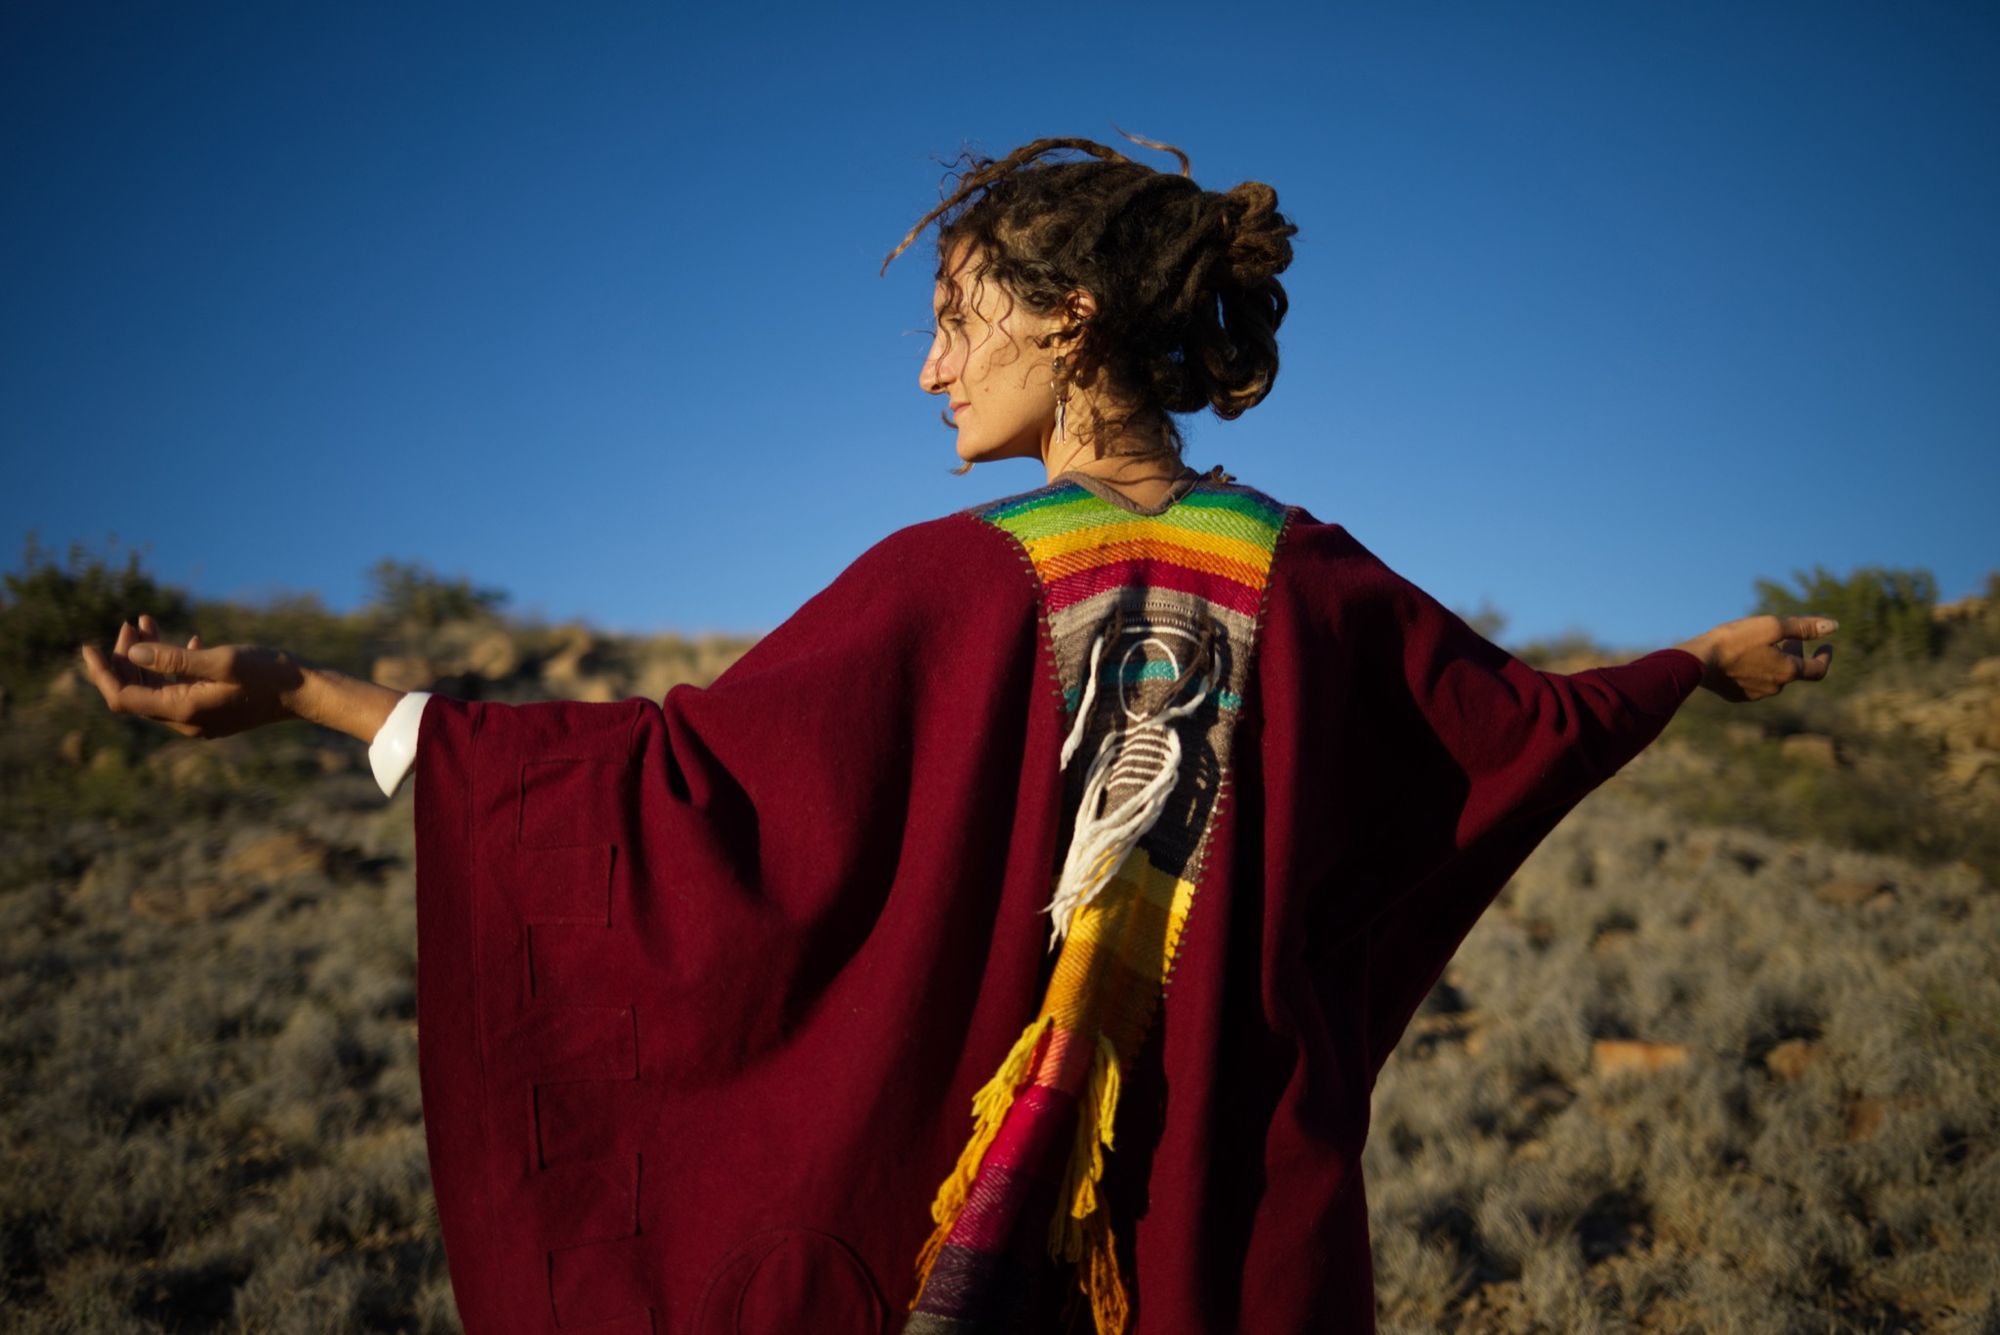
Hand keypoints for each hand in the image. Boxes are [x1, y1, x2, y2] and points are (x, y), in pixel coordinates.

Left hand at [78, 613, 305, 738]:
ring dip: (148, 658)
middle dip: (126, 658)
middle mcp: (187, 721)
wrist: (309, 692)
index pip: (124, 697)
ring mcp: (201, 718)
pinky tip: (186, 640)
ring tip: (147, 622)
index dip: (102, 672)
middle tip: (129, 624)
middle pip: (138, 693)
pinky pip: (180, 690)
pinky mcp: (214, 710)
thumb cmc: (269, 674)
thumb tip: (132, 654)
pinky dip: (173, 666)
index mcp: (184, 711)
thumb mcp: (220, 660)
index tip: (87, 646)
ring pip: (158, 689)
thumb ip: (173, 659)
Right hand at [1674, 615, 1836, 702]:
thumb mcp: (1771, 626)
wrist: (1697, 662)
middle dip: (1794, 653)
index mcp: (1787, 672)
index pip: (1817, 670)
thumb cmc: (1735, 641)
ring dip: (1773, 661)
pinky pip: (1753, 683)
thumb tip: (1833, 626)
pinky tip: (1741, 658)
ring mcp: (1755, 694)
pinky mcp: (1736, 695)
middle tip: (1788, 637)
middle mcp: (1775, 687)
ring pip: (1772, 677)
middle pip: (1793, 671)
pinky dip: (1754, 669)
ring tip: (1759, 645)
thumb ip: (1803, 627)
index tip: (1826, 646)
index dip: (1825, 657)